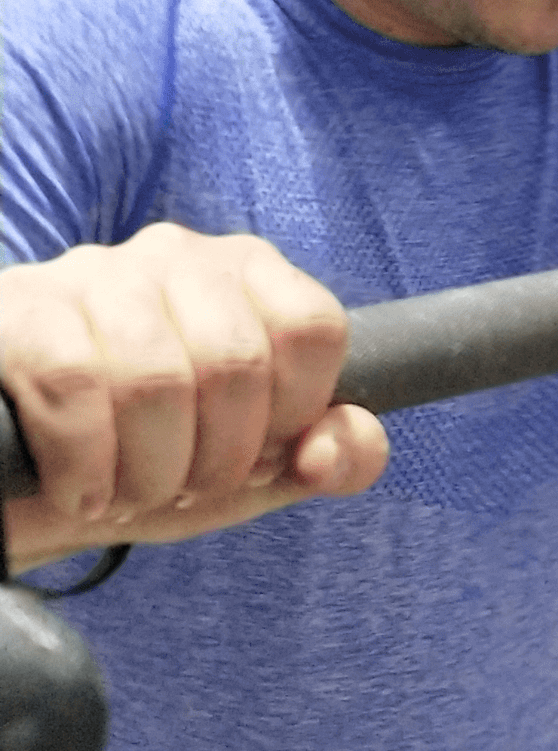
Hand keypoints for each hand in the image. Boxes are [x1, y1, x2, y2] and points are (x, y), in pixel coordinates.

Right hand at [0, 223, 388, 571]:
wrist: (28, 465)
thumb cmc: (155, 452)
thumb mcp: (256, 465)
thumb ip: (333, 454)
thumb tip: (333, 453)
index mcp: (251, 274)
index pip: (313, 327)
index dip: (295, 412)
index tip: (260, 454)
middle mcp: (178, 256)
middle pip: (238, 363)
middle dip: (218, 460)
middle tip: (184, 489)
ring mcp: (95, 274)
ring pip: (157, 380)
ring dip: (150, 472)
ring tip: (131, 494)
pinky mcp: (22, 309)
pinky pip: (75, 387)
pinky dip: (86, 466)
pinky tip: (82, 491)